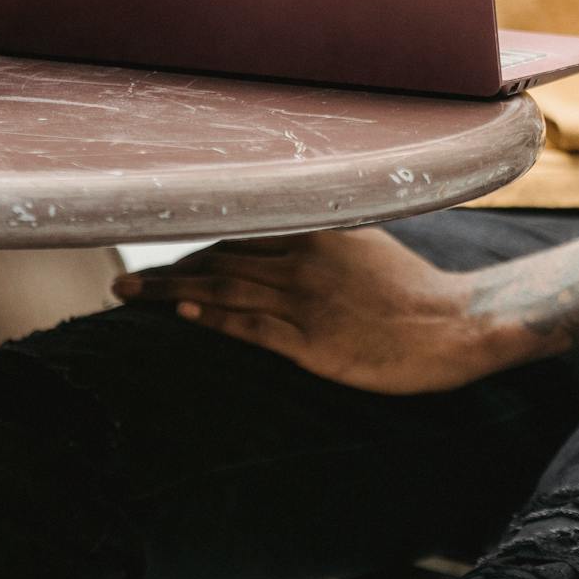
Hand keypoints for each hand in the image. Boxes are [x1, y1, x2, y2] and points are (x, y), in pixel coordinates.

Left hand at [111, 229, 495, 393]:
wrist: (455, 326)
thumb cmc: (417, 292)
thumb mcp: (369, 247)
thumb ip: (326, 244)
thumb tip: (293, 244)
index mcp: (318, 235)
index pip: (240, 236)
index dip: (196, 249)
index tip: (162, 258)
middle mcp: (304, 263)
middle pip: (219, 261)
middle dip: (165, 270)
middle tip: (123, 282)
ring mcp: (305, 302)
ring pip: (223, 290)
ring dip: (169, 293)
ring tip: (128, 296)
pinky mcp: (311, 343)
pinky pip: (249, 326)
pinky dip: (211, 317)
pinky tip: (181, 313)